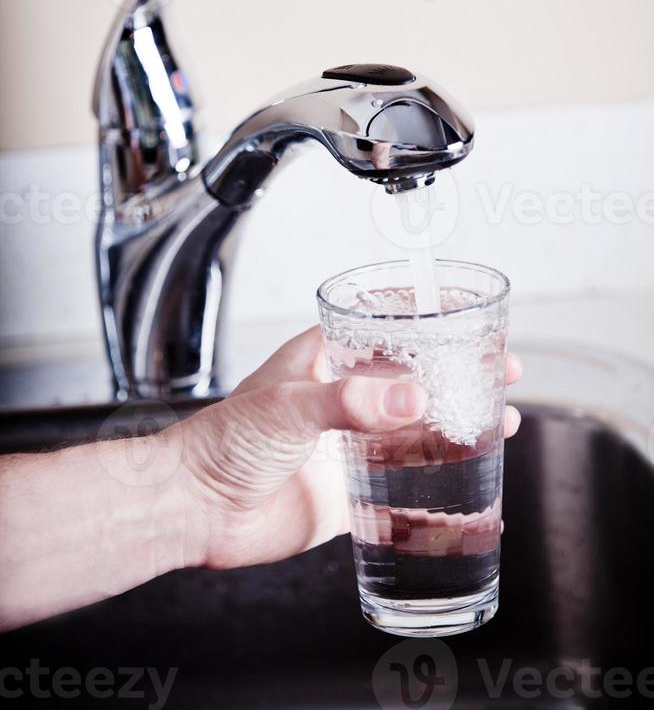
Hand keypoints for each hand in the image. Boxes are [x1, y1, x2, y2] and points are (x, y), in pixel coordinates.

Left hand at [172, 327, 522, 570]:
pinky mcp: (352, 490)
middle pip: (414, 380)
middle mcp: (343, 399)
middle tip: (502, 370)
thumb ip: (349, 403)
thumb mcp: (288, 408)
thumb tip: (412, 398)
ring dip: (458, 424)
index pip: (385, 329)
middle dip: (458, 375)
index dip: (430, 324)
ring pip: (417, 430)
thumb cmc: (222, 441)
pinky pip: (404, 486)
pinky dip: (439, 484)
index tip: (470, 320)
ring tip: (502, 419)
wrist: (197, 508)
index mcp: (324, 361)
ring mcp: (350, 444)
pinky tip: (470, 482)